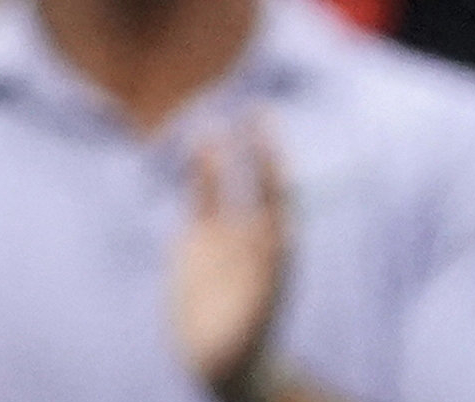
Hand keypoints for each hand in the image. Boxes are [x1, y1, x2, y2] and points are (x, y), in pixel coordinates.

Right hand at [168, 120, 295, 401]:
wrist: (221, 363)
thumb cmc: (243, 347)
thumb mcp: (253, 318)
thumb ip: (262, 280)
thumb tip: (278, 240)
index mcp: (275, 253)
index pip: (280, 199)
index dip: (276, 168)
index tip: (270, 137)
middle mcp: (254, 239)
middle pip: (258, 184)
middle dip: (259, 151)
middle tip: (259, 111)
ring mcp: (225, 239)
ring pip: (225, 188)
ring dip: (222, 159)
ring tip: (213, 128)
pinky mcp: (197, 244)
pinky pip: (200, 202)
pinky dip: (198, 178)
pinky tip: (194, 152)